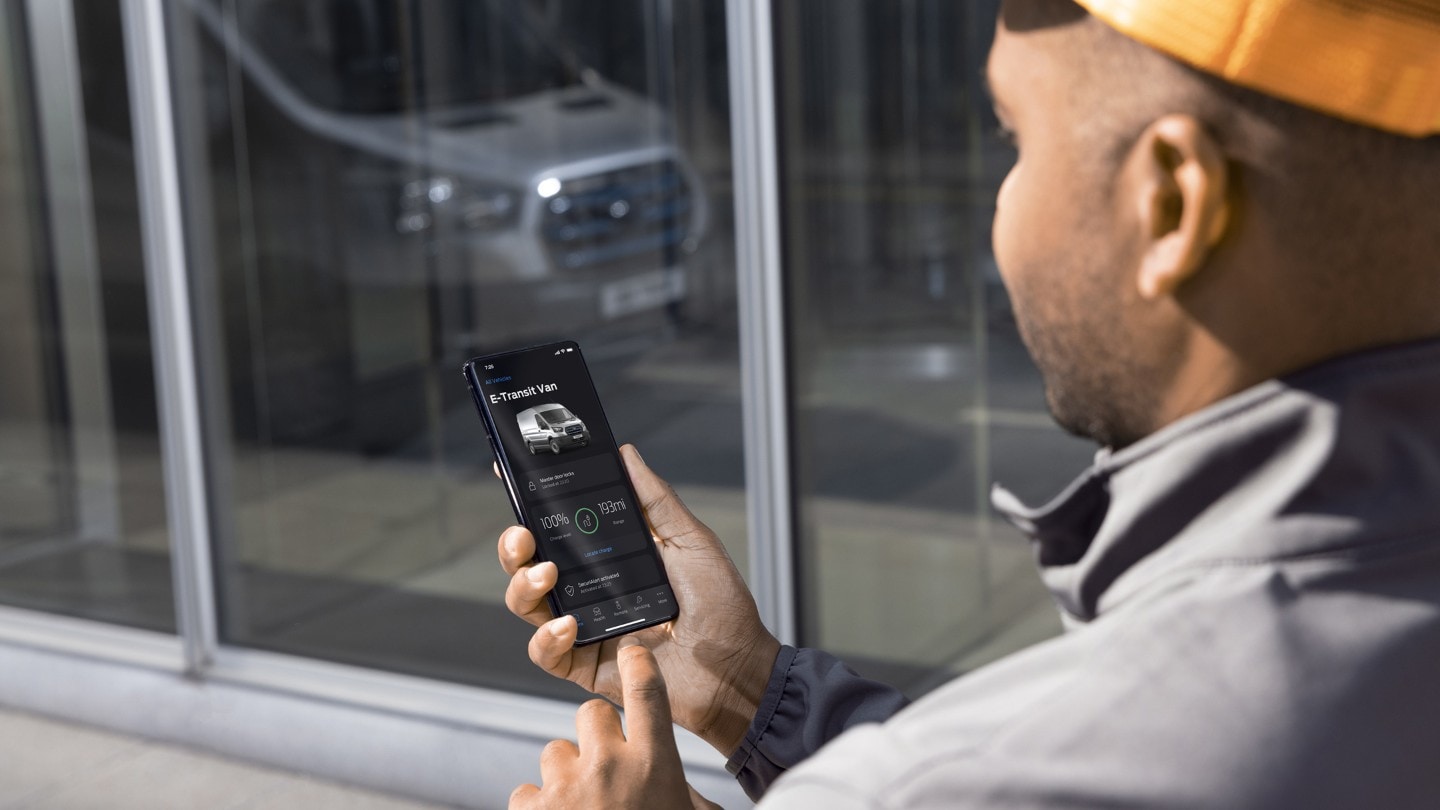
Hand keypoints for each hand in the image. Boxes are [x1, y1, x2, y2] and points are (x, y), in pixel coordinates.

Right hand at [498, 444, 780, 755]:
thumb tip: (626, 454)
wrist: (737, 667)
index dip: (531, 505)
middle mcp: (589, 589)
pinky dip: (547, 638)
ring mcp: (584, 627)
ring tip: (546, 574)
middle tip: (524, 535)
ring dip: (523, 586)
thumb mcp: (691, 542)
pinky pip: (546, 653)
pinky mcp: (586, 664)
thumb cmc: (721, 605)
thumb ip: (656, 501)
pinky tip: (567, 624)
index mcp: (609, 557)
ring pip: (527, 605)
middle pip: (528, 564)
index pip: (558, 527)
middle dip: (514, 547)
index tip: (513, 476)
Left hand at [509, 638, 720, 809]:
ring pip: (554, 752)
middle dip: (595, 735)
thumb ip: (692, 803)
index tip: (632, 653)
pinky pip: (525, 792)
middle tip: (606, 769)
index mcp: (654, 764)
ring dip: (565, 776)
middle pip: (590, 713)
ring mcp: (565, 789)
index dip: (638, 664)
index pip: (647, 690)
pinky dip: (538, 808)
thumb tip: (703, 802)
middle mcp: (608, 767)